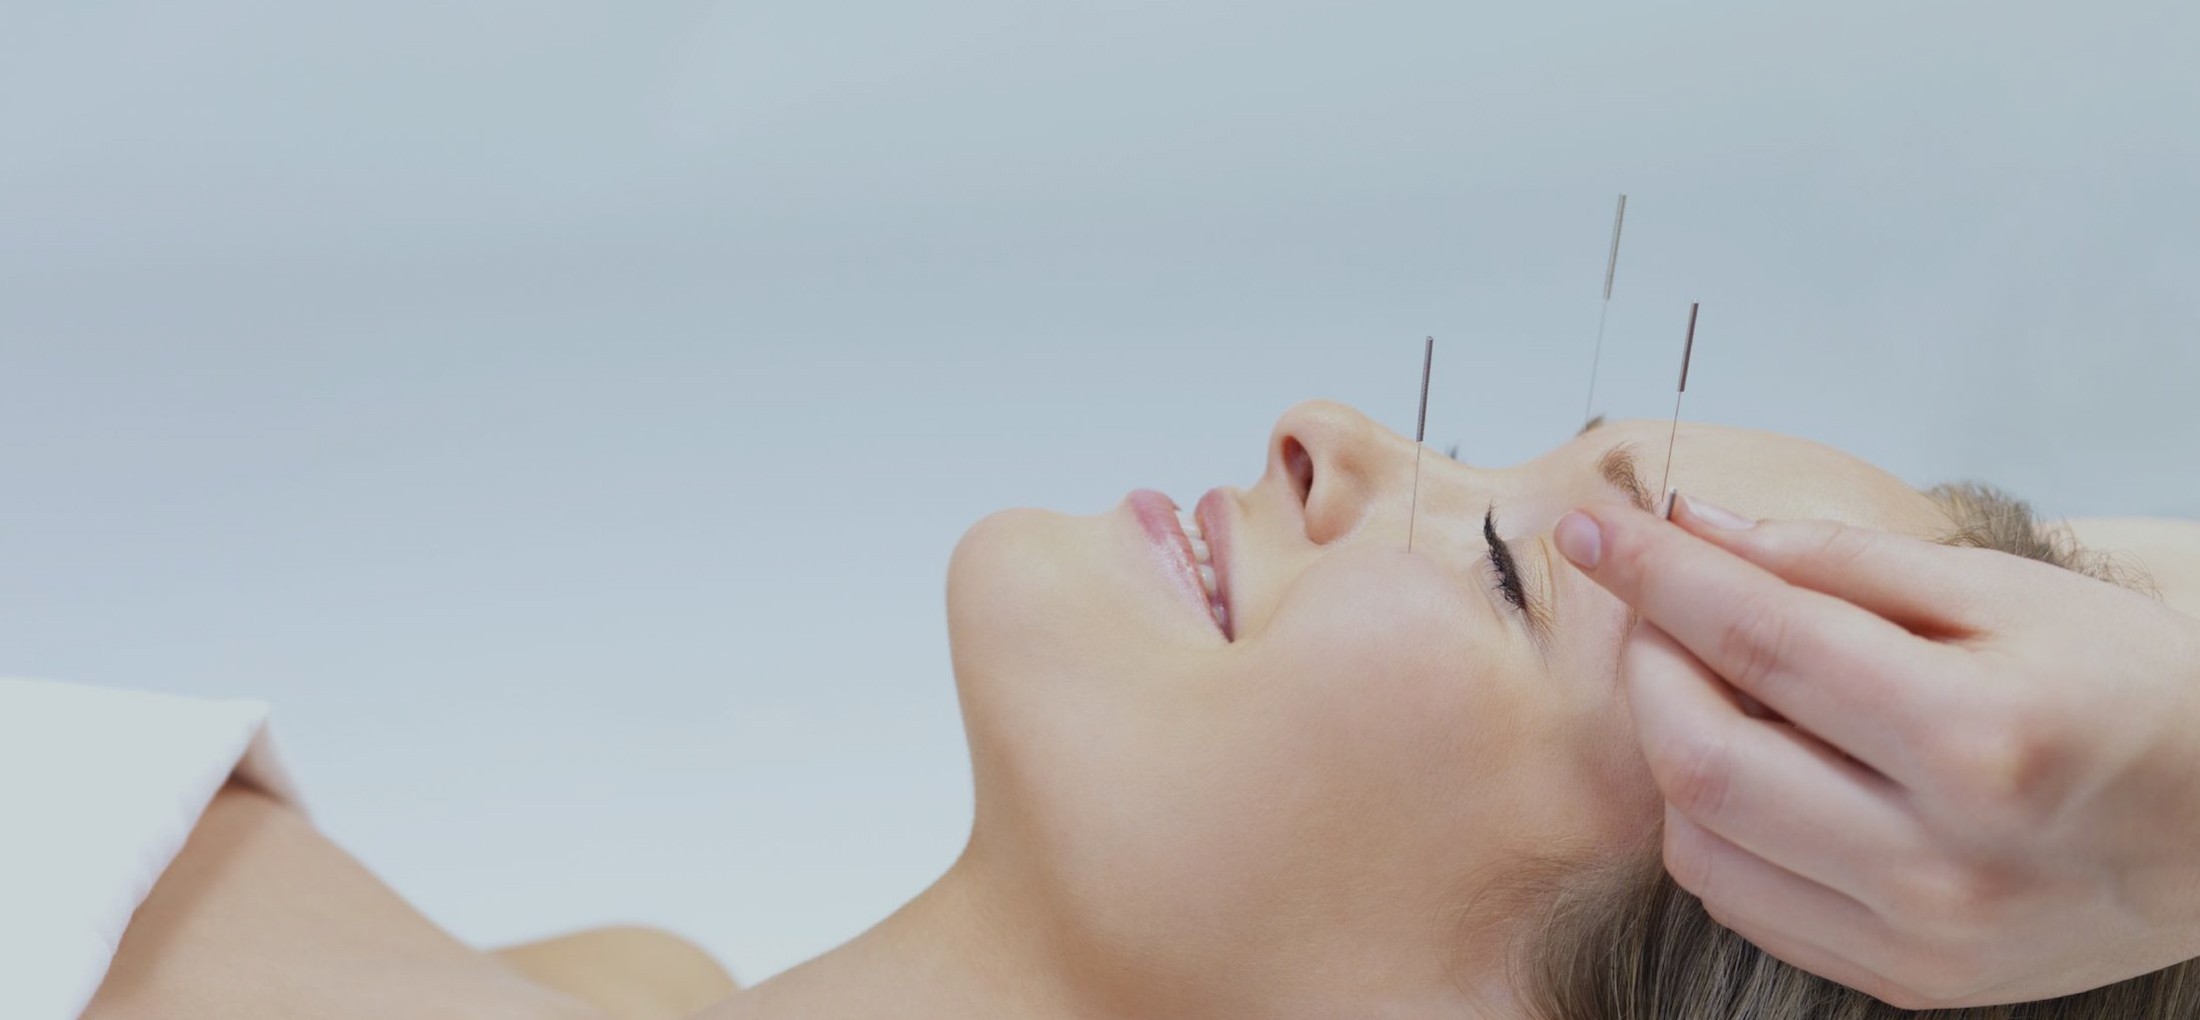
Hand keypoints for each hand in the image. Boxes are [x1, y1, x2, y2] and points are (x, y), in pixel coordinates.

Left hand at [1553, 495, 2199, 1008]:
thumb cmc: (2126, 694)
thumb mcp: (2004, 593)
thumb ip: (1837, 563)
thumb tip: (1701, 531)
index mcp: (1978, 739)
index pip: (1759, 642)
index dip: (1659, 578)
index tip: (1598, 532)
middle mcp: (1940, 858)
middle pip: (1700, 753)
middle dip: (1648, 662)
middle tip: (1659, 607)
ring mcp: (1916, 935)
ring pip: (1697, 836)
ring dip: (1671, 743)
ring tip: (1718, 683)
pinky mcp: (1900, 977)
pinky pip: (1736, 895)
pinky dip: (1710, 819)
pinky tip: (1753, 762)